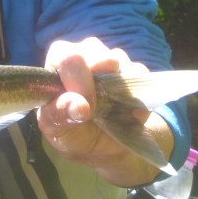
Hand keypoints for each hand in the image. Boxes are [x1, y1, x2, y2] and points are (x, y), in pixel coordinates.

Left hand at [37, 37, 170, 185]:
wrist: (105, 147)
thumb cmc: (73, 132)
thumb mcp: (58, 131)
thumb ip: (59, 116)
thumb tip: (77, 105)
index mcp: (57, 65)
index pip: (65, 56)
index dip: (76, 79)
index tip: (83, 104)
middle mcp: (84, 55)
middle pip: (95, 51)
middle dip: (99, 83)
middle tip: (97, 109)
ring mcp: (112, 59)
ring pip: (119, 61)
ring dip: (116, 90)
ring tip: (109, 110)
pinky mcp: (137, 71)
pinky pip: (140, 75)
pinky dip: (136, 97)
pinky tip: (126, 111)